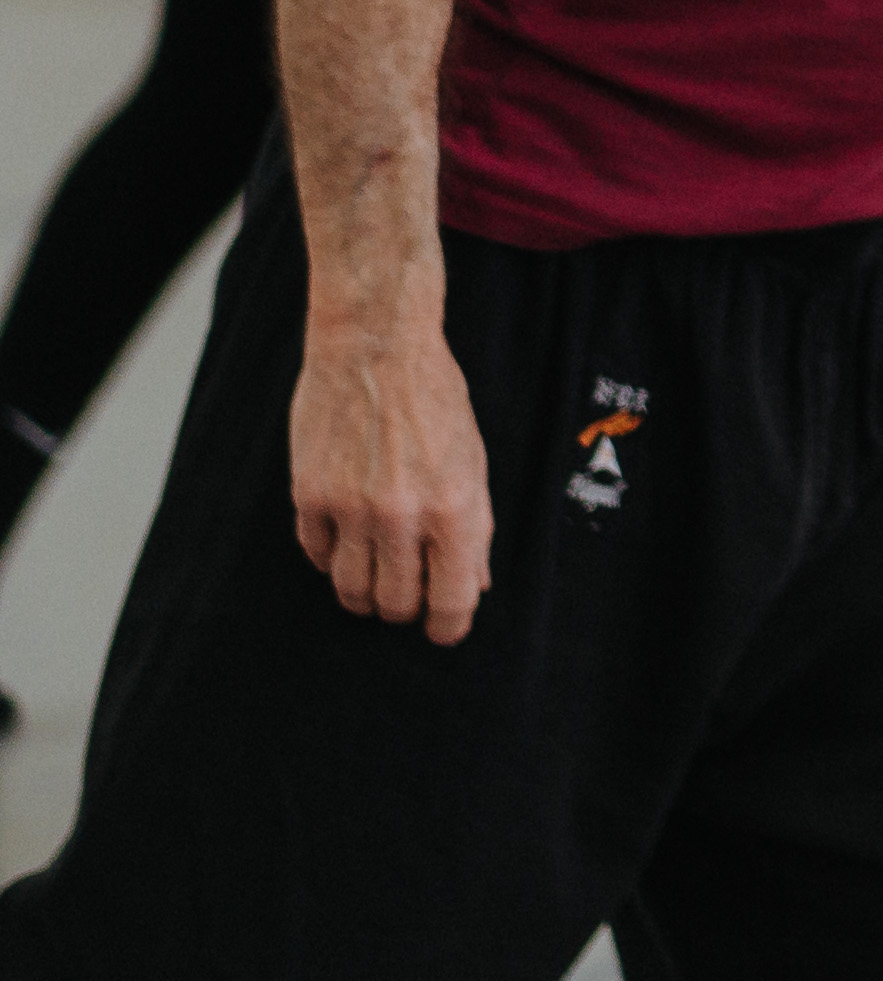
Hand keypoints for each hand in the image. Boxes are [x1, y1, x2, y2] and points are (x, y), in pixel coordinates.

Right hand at [289, 291, 489, 641]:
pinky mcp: (309, 496)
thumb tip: (473, 584)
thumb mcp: (473, 460)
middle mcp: (402, 515)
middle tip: (407, 596)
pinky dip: (332, 558)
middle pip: (396, 603)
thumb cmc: (434, 401)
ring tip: (376, 577)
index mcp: (455, 507)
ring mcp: (351, 508)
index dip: (448, 625)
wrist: (375, 349)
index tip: (443, 631)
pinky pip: (317, 555)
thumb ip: (474, 526)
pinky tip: (346, 540)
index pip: (450, 598)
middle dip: (404, 609)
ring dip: (365, 594)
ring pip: (352, 589)